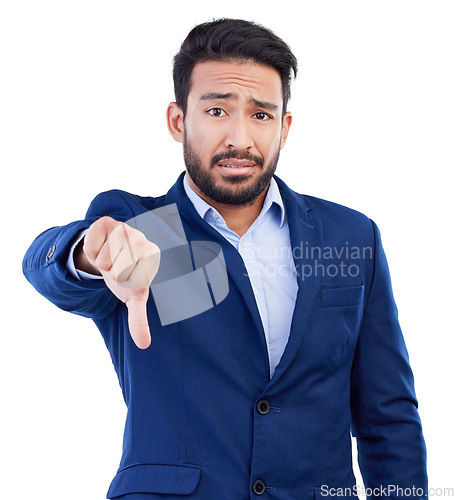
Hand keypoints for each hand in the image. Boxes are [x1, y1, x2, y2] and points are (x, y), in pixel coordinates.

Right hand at [82, 216, 159, 348]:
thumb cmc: (126, 277)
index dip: (123, 282)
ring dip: (101, 263)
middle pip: (116, 269)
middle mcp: (142, 239)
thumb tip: (143, 345)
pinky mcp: (107, 222)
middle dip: (111, 273)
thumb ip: (138, 319)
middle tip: (116, 268)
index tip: (127, 278)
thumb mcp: (132, 297)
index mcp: (153, 256)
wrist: (110, 254)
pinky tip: (100, 247)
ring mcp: (125, 228)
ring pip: (103, 258)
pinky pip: (91, 244)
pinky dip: (91, 251)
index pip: (131, 280)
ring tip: (109, 259)